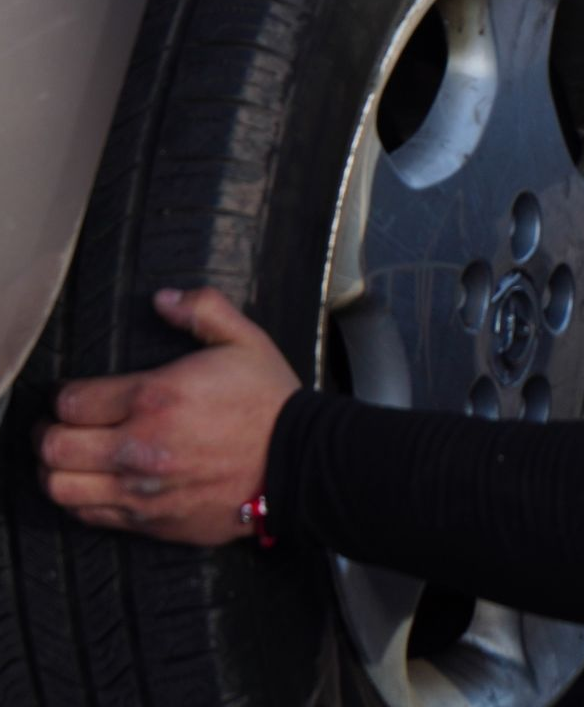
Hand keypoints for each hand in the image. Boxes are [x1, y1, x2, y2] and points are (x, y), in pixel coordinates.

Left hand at [34, 287, 300, 545]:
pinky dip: (81, 498)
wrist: (298, 461)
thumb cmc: (269, 400)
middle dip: (50, 431)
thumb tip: (163, 299)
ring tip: (71, 455)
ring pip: (60, 486)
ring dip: (57, 468)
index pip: (72, 401)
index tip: (76, 394)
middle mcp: (139, 446)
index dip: (66, 395)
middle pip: (54, 446)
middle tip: (62, 423)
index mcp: (156, 396)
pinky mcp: (150, 520)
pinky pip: (89, 515)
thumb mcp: (245, 339)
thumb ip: (202, 309)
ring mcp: (141, 489)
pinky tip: (97, 481)